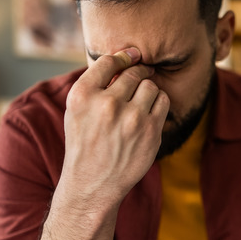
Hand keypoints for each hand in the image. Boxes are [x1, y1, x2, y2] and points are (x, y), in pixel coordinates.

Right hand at [61, 47, 168, 204]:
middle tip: (140, 77)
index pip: (109, 62)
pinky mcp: (151, 131)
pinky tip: (149, 112)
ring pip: (150, 86)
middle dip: (138, 73)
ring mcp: (131, 119)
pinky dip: (159, 103)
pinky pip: (163, 101)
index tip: (132, 56)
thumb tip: (127, 58)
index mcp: (82, 96)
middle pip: (134, 73)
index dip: (124, 57)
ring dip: (148, 90)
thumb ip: (95, 84)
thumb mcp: (76, 111)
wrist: (93, 183)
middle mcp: (106, 104)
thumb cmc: (85, 143)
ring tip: (140, 102)